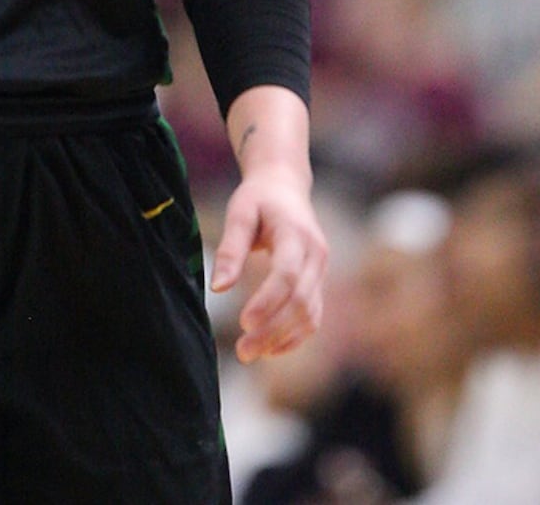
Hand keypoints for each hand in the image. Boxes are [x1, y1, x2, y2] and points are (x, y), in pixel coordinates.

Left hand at [211, 165, 326, 363]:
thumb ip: (230, 249)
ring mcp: (321, 271)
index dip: (268, 302)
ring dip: (283, 338)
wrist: (285, 186)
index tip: (243, 322)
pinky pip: (313, 316)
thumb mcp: (239, 214)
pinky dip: (295, 336)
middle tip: (243, 351)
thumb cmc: (257, 199)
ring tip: (250, 352)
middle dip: (273, 330)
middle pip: (301, 302)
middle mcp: (316, 255)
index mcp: (297, 234)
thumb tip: (218, 288)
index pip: (287, 276)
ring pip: (311, 314)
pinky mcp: (318, 282)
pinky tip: (271, 348)